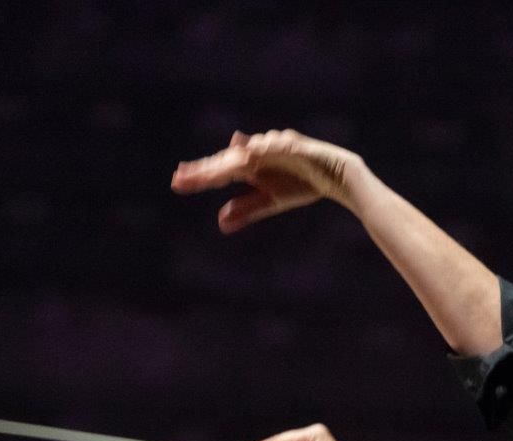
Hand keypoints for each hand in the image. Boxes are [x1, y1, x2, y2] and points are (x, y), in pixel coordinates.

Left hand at [171, 129, 368, 232]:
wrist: (335, 176)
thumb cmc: (300, 184)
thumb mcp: (270, 200)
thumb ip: (246, 209)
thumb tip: (220, 223)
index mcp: (249, 165)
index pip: (219, 171)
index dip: (199, 176)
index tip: (177, 183)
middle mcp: (257, 152)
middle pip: (228, 160)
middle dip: (207, 168)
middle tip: (183, 176)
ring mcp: (276, 146)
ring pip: (250, 150)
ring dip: (232, 156)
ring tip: (212, 164)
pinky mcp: (297, 145)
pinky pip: (279, 145)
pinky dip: (265, 147)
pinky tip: (250, 150)